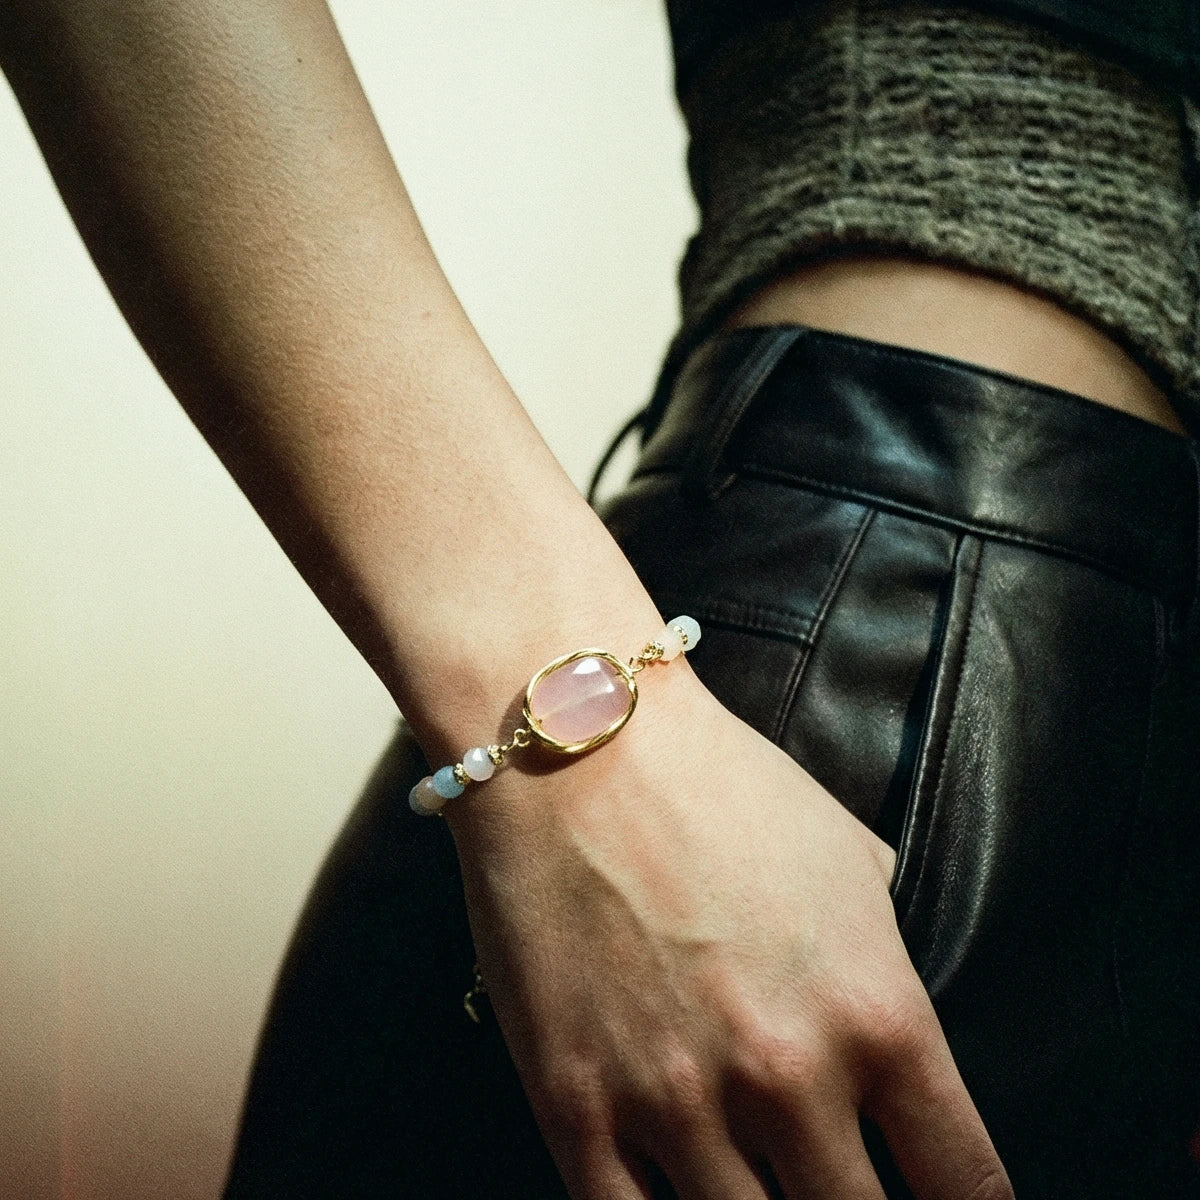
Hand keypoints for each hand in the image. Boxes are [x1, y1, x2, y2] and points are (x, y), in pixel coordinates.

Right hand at [445, 671, 1011, 1199]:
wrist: (576, 745)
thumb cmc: (717, 783)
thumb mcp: (847, 856)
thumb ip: (884, 954)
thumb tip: (885, 1020)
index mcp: (878, 1015)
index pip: (967, 1185)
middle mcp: (789, 1079)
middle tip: (832, 1183)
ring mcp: (677, 1103)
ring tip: (755, 1184)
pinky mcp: (576, 1106)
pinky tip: (672, 1194)